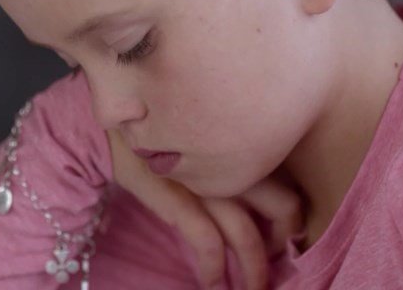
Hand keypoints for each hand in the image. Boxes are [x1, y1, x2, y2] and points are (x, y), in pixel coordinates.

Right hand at [108, 130, 301, 289]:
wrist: (111, 128)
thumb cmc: (158, 133)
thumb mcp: (202, 139)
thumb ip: (227, 162)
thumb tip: (252, 199)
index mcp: (243, 149)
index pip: (290, 188)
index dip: (292, 220)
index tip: (281, 236)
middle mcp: (231, 162)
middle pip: (284, 207)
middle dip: (281, 243)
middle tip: (272, 260)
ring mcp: (204, 182)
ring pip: (247, 234)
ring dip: (253, 271)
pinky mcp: (176, 198)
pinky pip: (207, 242)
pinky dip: (213, 269)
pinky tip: (211, 283)